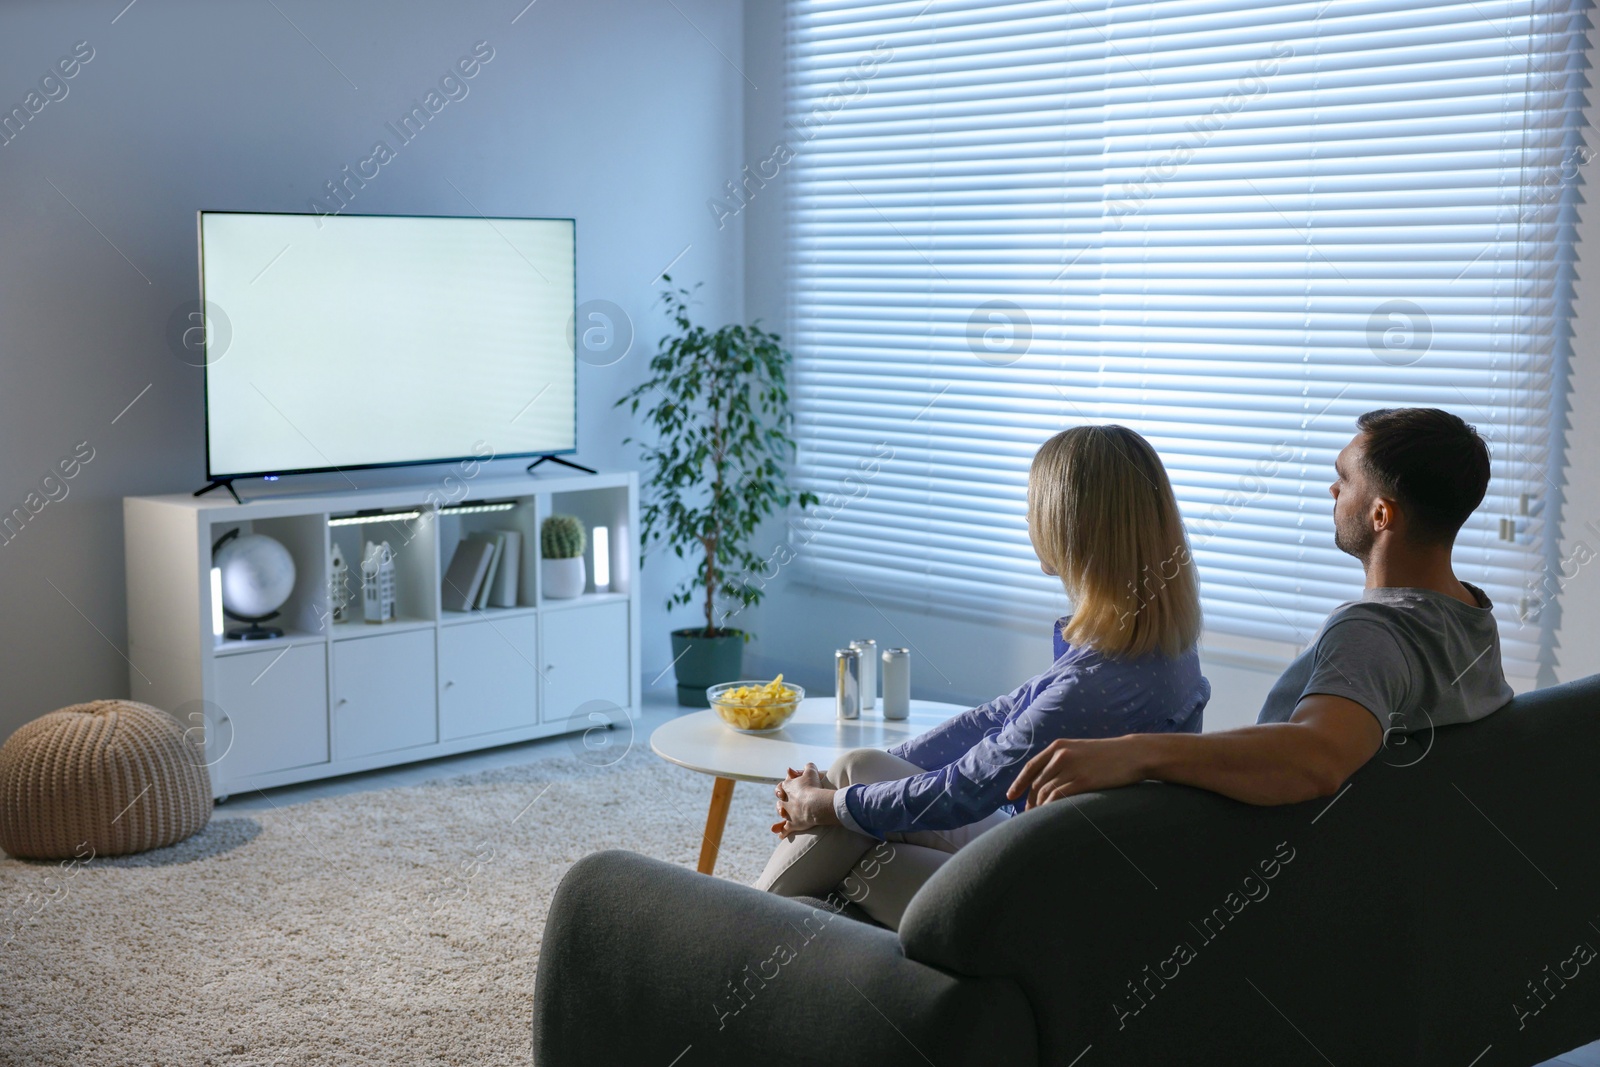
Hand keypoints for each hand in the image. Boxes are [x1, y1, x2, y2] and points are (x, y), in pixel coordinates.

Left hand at [771, 763, 836, 835]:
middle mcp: (785, 801)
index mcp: (787, 787)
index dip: (784, 786)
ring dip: (782, 813)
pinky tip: (780, 835)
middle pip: (780, 800)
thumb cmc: (814, 786)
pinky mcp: (792, 824)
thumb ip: (808, 767)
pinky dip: (782, 832)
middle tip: (786, 800)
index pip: (782, 786)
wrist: (815, 804)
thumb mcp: (812, 772)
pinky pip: (786, 829)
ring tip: (782, 814)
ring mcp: (788, 813)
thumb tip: (807, 765)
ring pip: (781, 813)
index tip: (786, 787)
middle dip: (782, 800)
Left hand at [1006, 737, 1146, 809]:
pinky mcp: (1083, 780)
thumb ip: (1063, 761)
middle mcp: (1061, 755)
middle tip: (1028, 816)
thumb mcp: (1081, 751)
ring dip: (1039, 808)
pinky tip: (1051, 817)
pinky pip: (1058, 798)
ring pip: (1045, 792)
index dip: (1018, 784)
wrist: (1133, 754)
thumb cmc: (1108, 756)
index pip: (1030, 767)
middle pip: (1036, 783)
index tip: (1010, 797)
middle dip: (1029, 801)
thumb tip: (1048, 781)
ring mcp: (1071, 767)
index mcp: (1058, 747)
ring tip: (1039, 820)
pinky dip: (1050, 809)